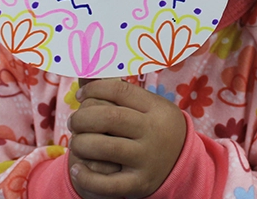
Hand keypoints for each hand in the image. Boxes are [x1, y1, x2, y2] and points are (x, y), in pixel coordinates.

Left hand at [67, 79, 185, 198]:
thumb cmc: (155, 125)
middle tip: (73, 121)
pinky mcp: (140, 184)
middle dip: (82, 117)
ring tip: (76, 142)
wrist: (182, 162)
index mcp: (155, 108)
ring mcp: (147, 159)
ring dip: (81, 143)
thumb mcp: (150, 104)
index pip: (119, 90)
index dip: (94, 89)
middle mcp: (152, 132)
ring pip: (104, 147)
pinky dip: (87, 177)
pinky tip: (78, 169)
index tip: (81, 95)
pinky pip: (107, 184)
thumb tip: (89, 72)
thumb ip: (123, 92)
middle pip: (109, 118)